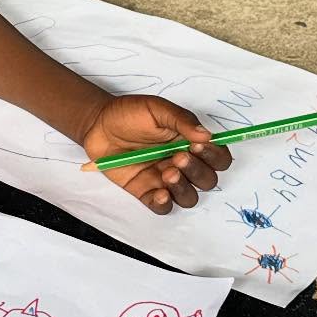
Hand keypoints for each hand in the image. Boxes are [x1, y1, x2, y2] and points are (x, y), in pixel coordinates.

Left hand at [78, 96, 231, 214]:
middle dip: (198, 172)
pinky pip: (163, 207)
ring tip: (167, 173)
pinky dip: (165, 203)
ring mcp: (164, 180)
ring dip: (184, 188)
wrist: (98, 124)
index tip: (199, 146)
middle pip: (207, 180)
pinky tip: (160, 192)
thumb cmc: (130, 114)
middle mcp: (182, 164)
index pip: (218, 158)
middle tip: (178, 158)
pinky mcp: (146, 191)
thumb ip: (182, 121)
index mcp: (190, 143)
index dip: (215, 156)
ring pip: (189, 197)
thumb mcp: (157, 109)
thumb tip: (207, 135)